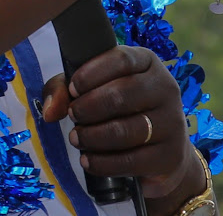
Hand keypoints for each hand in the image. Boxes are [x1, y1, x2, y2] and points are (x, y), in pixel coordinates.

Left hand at [42, 45, 195, 200]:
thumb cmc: (121, 108)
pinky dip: (103, 162)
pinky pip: (131, 160)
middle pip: (122, 94)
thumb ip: (64, 89)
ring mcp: (172, 122)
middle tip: (74, 116)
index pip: (120, 59)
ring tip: (77, 138)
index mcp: (146, 62)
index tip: (73, 88)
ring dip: (93, 136)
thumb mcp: (93, 87)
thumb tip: (49, 111)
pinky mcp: (170, 155)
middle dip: (88, 107)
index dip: (91, 73)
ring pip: (125, 130)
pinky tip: (88, 160)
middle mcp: (165, 88)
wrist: (161, 148)